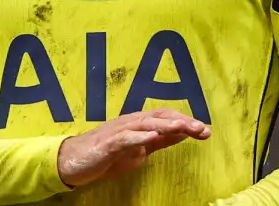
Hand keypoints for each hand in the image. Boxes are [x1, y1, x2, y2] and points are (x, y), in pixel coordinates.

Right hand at [56, 108, 210, 187]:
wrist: (73, 161)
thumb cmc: (106, 155)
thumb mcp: (138, 150)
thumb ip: (159, 141)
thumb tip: (183, 135)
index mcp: (139, 124)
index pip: (166, 117)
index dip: (186, 122)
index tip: (206, 131)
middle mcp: (130, 122)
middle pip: (159, 116)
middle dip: (182, 121)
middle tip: (202, 129)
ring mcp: (118, 131)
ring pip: (146, 123)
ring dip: (166, 125)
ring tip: (184, 128)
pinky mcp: (107, 144)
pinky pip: (125, 138)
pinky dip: (139, 137)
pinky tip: (152, 137)